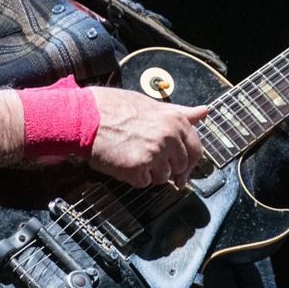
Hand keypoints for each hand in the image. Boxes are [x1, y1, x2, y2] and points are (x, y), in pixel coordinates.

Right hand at [87, 87, 206, 187]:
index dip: (188, 161)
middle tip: (150, 163)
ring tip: (132, 155)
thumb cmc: (113, 107)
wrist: (85, 116)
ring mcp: (155, 154)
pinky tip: (123, 161)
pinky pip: (143, 183)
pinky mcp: (138, 169)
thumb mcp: (151, 104)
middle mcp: (169, 137)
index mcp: (174, 120)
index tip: (182, 168)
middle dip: (168, 167)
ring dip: (149, 172)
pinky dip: (133, 177)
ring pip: (163, 177)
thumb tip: (203, 112)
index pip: (195, 148)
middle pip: (180, 166)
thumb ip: (179, 113)